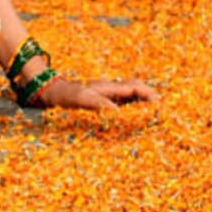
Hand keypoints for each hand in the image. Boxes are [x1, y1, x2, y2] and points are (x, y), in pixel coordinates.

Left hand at [36, 76, 159, 109]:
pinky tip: (133, 124)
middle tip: (161, 113)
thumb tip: (119, 114)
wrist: (50, 93)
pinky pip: (121, 107)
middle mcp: (109, 90)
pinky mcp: (101, 105)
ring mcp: (105, 97)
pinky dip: (131, 113)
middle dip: (150, 100)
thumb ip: (100, 105)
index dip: (149, 95)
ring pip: (130, 98)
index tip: (160, 106)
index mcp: (108, 87)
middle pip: (136, 91)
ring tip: (152, 120)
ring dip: (142, 106)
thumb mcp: (82, 100)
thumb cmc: (65, 96)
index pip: (135, 87)